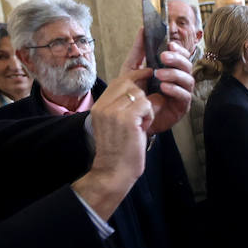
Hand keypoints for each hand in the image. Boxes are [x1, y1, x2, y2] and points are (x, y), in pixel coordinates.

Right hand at [72, 74, 153, 219]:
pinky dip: (149, 117)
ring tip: (140, 125)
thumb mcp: (114, 124)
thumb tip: (141, 89)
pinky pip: (146, 105)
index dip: (134, 77)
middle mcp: (103, 106)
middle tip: (144, 111)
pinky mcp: (127, 118)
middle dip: (142, 93)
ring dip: (146, 109)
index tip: (147, 75)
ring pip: (140, 95)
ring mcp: (114, 111)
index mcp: (98, 106)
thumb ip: (121, 106)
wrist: (113, 172)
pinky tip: (143, 129)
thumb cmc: (118, 152)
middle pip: (129, 83)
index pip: (117, 81)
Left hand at [120, 27, 193, 133]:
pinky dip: (175, 89)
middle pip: (187, 65)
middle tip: (163, 57)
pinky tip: (163, 87)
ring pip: (188, 79)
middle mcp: (179, 80)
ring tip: (159, 75)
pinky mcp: (182, 107)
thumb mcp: (133, 69)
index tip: (169, 44)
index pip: (182, 56)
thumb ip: (139, 50)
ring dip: (174, 74)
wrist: (132, 118)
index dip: (179, 50)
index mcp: (170, 69)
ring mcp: (182, 93)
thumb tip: (143, 29)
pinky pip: (185, 95)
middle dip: (177, 59)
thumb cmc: (135, 94)